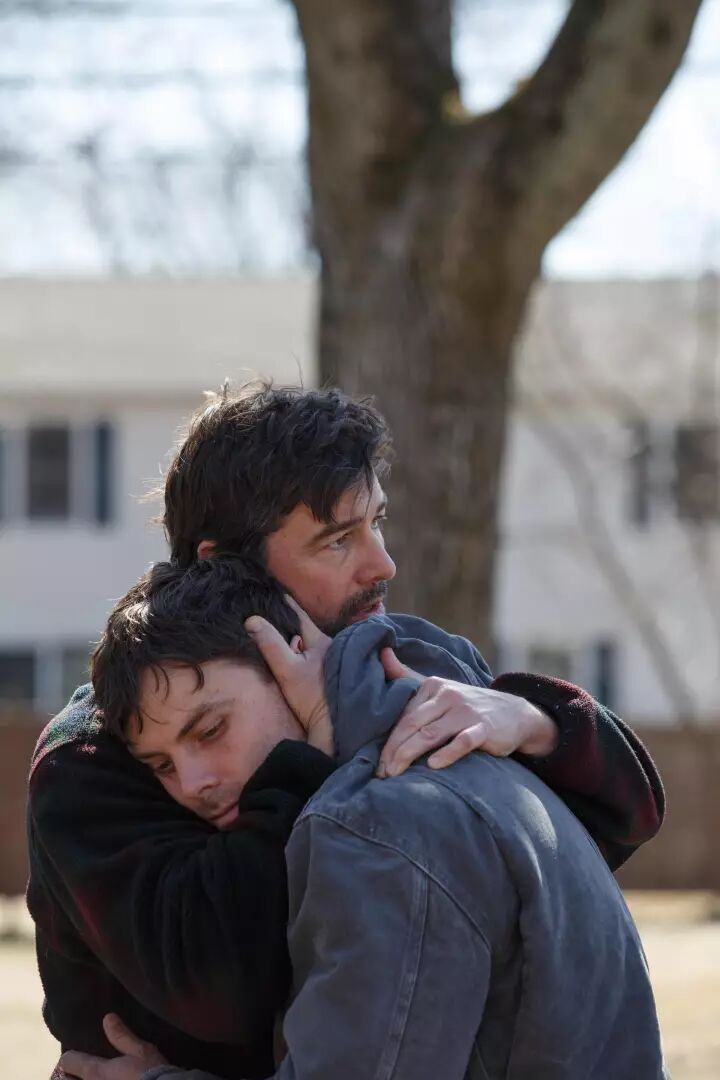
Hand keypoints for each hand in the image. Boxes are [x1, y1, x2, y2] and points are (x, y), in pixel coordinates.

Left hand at [58, 1014, 166, 1079]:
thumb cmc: (151, 1073)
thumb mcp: (140, 1050)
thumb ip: (122, 1036)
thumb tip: (107, 1018)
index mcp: (95, 1072)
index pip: (68, 1062)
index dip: (71, 1057)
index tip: (76, 1055)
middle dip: (69, 1076)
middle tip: (79, 1072)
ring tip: (91, 1077)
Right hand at [245, 597, 333, 754]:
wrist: (335, 727)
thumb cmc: (313, 698)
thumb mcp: (288, 670)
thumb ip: (271, 644)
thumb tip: (252, 619)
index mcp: (321, 641)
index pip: (300, 615)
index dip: (286, 603)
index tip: (275, 590)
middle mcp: (332, 647)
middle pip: (309, 628)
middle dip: (293, 620)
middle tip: (275, 610)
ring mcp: (336, 661)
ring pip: (315, 643)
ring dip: (301, 637)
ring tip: (284, 631)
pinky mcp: (337, 676)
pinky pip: (321, 656)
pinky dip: (308, 652)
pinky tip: (299, 656)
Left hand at [377, 649, 558, 777]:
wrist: (514, 713)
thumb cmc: (465, 706)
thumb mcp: (438, 689)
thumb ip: (407, 675)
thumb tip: (382, 653)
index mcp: (433, 686)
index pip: (403, 715)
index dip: (387, 740)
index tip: (376, 763)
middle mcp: (448, 695)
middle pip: (412, 724)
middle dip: (393, 750)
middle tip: (381, 772)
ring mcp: (466, 711)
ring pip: (431, 734)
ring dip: (409, 755)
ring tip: (395, 773)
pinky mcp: (484, 728)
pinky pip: (462, 742)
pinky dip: (447, 754)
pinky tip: (433, 766)